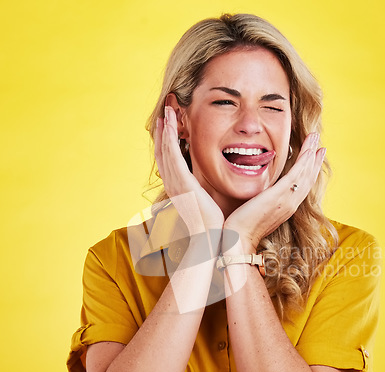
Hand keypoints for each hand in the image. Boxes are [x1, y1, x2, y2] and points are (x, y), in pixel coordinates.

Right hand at [154, 106, 223, 234]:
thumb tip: (209, 188)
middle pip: (162, 150)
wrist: (209, 236)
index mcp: (177, 187)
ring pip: (164, 147)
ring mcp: (174, 181)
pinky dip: (168, 136)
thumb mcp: (204, 203)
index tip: (169, 125)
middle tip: (165, 111)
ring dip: (165, 127)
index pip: (168, 159)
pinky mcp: (180, 180)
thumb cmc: (211, 223)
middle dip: (163, 130)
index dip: (166, 141)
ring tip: (167, 110)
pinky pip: (171, 152)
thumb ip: (202, 192)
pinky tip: (169, 122)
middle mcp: (172, 182)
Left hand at [223, 133, 325, 252]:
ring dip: (312, 154)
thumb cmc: (242, 228)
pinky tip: (309, 151)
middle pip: (308, 178)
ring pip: (304, 174)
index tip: (315, 156)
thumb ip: (262, 200)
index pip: (302, 185)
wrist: (239, 239)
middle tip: (320, 143)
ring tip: (316, 138)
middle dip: (315, 159)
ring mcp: (287, 201)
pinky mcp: (279, 196)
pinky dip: (304, 162)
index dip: (310, 170)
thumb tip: (259, 194)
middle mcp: (290, 204)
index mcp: (286, 207)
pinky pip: (296, 175)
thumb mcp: (257, 211)